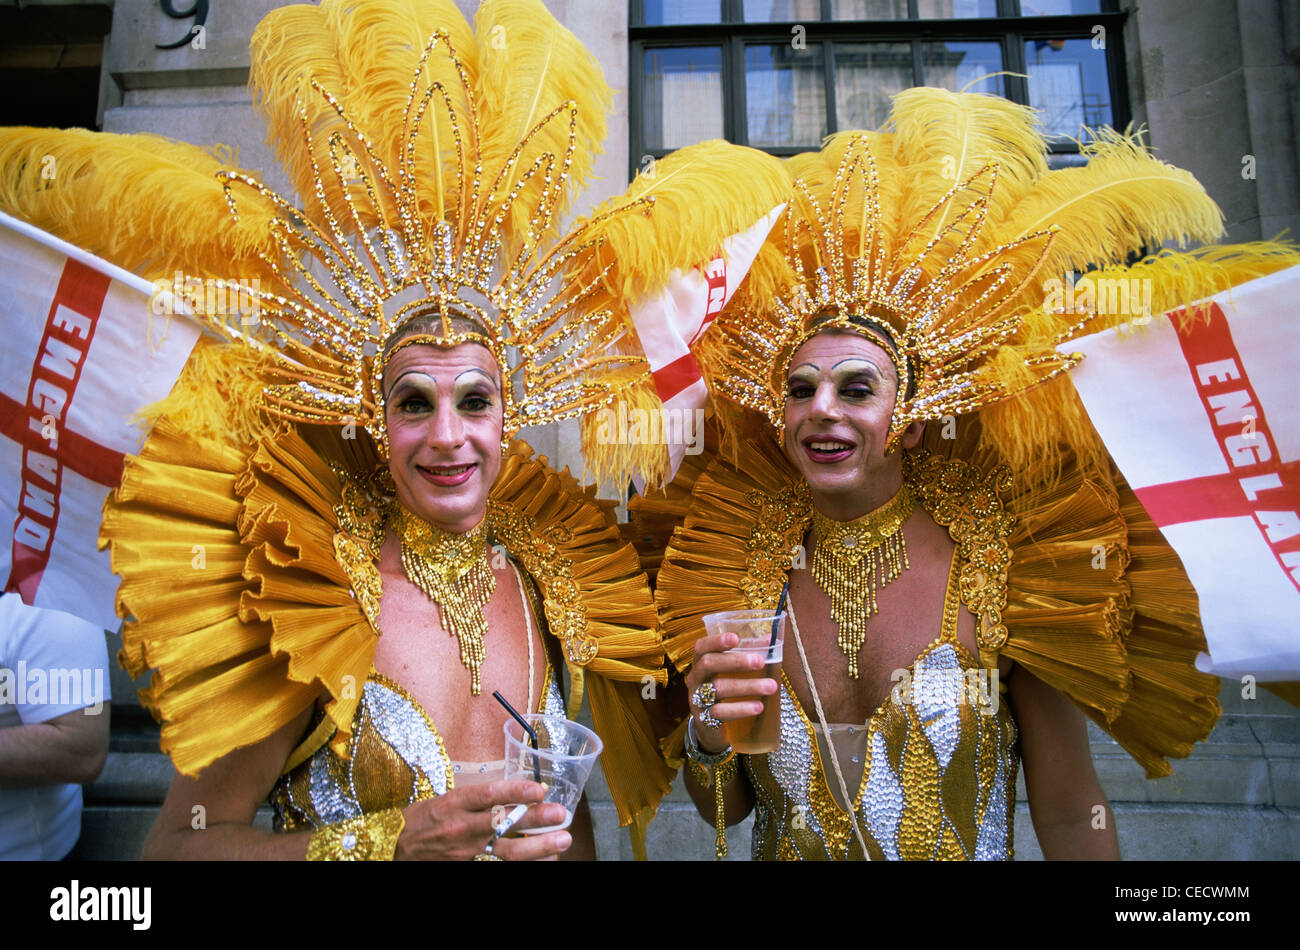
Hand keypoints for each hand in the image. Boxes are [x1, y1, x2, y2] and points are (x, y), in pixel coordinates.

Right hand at [395, 780, 572, 860]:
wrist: (394, 847)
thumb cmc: (423, 819)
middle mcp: (461, 827)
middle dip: (535, 819)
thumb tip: (518, 792)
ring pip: (507, 851)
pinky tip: (543, 860)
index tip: (539, 788)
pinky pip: (499, 865)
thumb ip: (479, 798)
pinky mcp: (468, 866)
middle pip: (503, 824)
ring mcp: (465, 851)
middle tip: (561, 814)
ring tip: (561, 841)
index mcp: (455, 803)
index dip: (516, 791)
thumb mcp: (446, 799)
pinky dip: (523, 863)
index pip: (489, 794)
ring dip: (537, 846)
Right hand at [684, 632, 777, 754]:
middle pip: (708, 664)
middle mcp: (695, 679)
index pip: (701, 647)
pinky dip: (741, 708)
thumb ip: (748, 655)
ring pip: (718, 688)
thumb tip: (770, 639)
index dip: (716, 641)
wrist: (712, 729)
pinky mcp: (704, 719)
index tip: (736, 638)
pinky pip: (721, 712)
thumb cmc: (725, 693)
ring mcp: (696, 700)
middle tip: (760, 662)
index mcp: (700, 663)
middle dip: (736, 661)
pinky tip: (758, 707)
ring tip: (771, 686)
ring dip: (746, 686)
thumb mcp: (732, 674)